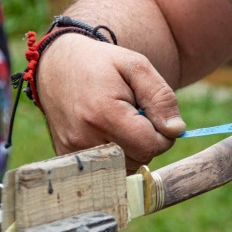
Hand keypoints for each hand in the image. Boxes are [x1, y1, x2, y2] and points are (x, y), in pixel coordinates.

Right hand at [37, 33, 185, 172]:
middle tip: (134, 114)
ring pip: (126, 166)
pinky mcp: (67, 157)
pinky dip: (116, 153)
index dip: (162, 133)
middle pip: (140, 158)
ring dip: (132, 147)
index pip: (151, 146)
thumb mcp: (137, 67)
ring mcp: (74, 151)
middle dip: (147, 139)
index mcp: (103, 114)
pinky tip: (107, 131)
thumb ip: (161, 98)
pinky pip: (108, 168)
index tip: (153, 114)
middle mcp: (85, 138)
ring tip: (119, 121)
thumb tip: (176, 130)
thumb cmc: (101, 63)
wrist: (55, 65)